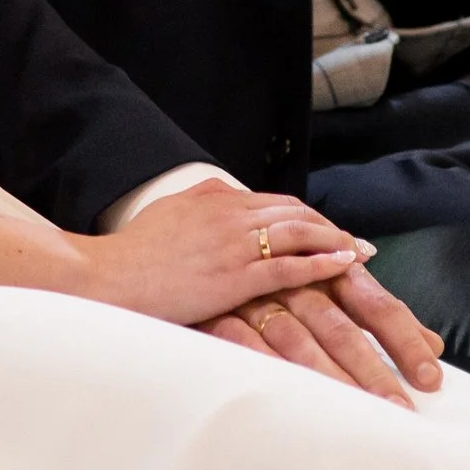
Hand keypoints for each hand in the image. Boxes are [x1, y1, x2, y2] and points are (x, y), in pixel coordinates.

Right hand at [77, 181, 365, 328]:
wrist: (110, 277)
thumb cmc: (133, 252)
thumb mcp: (170, 211)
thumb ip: (201, 200)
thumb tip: (224, 191)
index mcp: (216, 199)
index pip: (276, 202)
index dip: (307, 215)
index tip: (327, 227)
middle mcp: (231, 215)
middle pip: (295, 213)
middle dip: (328, 226)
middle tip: (355, 241)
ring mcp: (235, 245)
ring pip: (299, 233)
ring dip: (334, 240)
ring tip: (359, 252)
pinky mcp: (235, 276)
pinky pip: (289, 266)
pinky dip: (321, 264)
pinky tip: (341, 266)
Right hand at [196, 262, 447, 408]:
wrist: (201, 242)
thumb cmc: (275, 269)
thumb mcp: (327, 281)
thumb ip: (378, 312)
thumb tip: (433, 342)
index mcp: (329, 269)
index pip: (376, 304)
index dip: (404, 339)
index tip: (429, 374)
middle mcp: (298, 280)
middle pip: (341, 328)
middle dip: (372, 369)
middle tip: (398, 406)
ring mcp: (259, 295)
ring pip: (300, 339)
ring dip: (330, 376)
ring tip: (358, 411)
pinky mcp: (223, 312)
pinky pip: (249, 342)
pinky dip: (272, 366)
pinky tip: (294, 390)